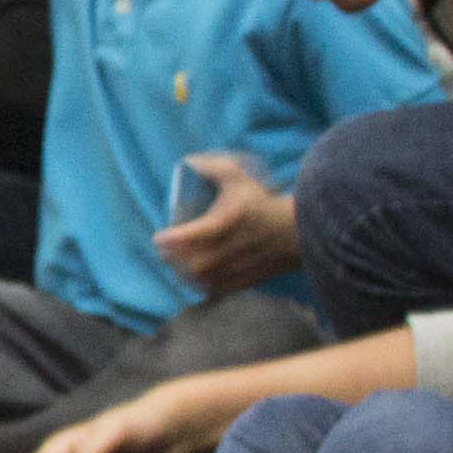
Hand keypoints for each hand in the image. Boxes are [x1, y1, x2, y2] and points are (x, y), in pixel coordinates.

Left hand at [150, 159, 299, 298]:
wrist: (293, 231)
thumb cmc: (261, 203)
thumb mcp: (238, 178)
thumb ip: (213, 168)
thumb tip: (189, 162)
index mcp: (221, 224)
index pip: (185, 237)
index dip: (167, 239)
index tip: (160, 237)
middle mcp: (225, 250)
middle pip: (187, 263)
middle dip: (171, 258)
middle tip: (165, 250)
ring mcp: (233, 268)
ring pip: (197, 280)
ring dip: (182, 273)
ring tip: (176, 264)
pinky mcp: (241, 281)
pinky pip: (212, 290)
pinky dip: (199, 285)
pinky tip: (194, 277)